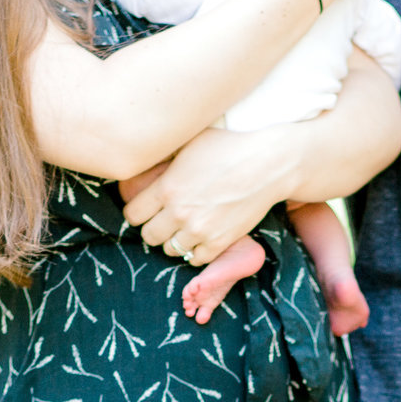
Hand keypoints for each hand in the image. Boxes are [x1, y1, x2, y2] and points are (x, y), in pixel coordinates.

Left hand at [122, 128, 302, 264]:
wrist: (268, 164)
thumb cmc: (228, 146)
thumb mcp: (189, 143)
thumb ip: (164, 158)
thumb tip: (143, 158)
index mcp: (167, 187)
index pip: (132, 214)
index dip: (137, 211)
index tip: (146, 208)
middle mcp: (179, 212)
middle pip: (148, 236)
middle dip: (153, 227)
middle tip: (163, 220)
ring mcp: (199, 230)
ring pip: (170, 250)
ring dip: (173, 240)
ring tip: (183, 228)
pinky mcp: (219, 242)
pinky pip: (194, 259)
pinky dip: (195, 251)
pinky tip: (200, 236)